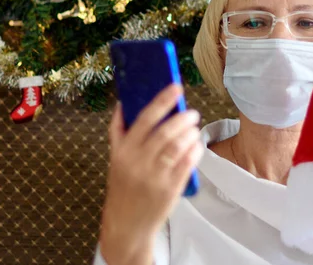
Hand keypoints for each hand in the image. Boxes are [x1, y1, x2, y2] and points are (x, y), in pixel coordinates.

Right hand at [99, 85, 202, 264]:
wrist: (126, 224)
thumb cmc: (123, 186)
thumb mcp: (115, 159)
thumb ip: (118, 131)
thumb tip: (122, 104)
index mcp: (123, 151)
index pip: (144, 118)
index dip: (162, 100)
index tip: (176, 87)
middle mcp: (138, 162)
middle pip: (166, 132)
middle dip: (183, 118)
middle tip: (192, 113)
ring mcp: (155, 177)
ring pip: (179, 147)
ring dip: (191, 133)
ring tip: (194, 128)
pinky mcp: (170, 189)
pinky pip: (188, 164)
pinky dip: (195, 150)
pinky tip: (196, 145)